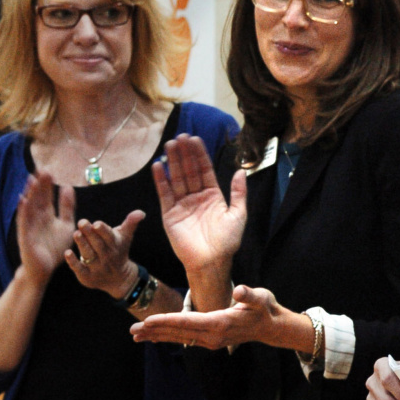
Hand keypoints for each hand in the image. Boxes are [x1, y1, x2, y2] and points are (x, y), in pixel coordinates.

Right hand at [16, 171, 75, 286]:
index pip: (46, 196)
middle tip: (41, 168)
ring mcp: (29, 225)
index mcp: (47, 214)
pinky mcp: (25, 235)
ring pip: (29, 206)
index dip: (47, 184)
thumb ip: (67, 207)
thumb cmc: (55, 247)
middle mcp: (37, 217)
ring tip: (31, 179)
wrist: (44, 268)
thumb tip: (68, 187)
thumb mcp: (66, 225)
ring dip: (30, 193)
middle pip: (37, 198)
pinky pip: (23, 221)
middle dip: (39, 184)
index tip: (49, 169)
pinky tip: (23, 200)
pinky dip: (23, 210)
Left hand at [64, 212, 143, 298]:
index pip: (109, 237)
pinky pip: (79, 269)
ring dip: (82, 244)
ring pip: (89, 255)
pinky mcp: (87, 276)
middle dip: (90, 233)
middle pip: (98, 244)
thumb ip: (131, 223)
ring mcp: (97, 267)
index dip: (103, 230)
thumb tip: (141, 212)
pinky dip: (73, 262)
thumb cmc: (118, 250)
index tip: (96, 223)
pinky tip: (67, 253)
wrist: (118, 278)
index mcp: (115, 244)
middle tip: (81, 222)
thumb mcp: (125, 237)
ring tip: (76, 233)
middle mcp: (107, 256)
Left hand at [131, 285, 302, 349]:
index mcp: (220, 323)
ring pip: (179, 338)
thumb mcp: (261, 297)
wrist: (271, 327)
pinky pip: (185, 338)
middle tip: (132, 330)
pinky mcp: (210, 340)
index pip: (187, 322)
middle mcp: (212, 335)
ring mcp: (210, 340)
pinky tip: (155, 336)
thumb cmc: (265, 308)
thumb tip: (239, 291)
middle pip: (178, 332)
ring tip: (136, 335)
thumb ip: (249, 294)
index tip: (148, 321)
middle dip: (154, 331)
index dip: (166, 321)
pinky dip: (168, 337)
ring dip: (157, 336)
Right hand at [153, 135, 246, 271]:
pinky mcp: (169, 214)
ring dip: (173, 162)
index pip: (205, 170)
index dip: (200, 155)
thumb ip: (238, 193)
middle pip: (189, 171)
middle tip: (181, 137)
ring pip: (177, 179)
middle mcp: (196, 197)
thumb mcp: (238, 214)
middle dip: (185, 154)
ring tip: (169, 145)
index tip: (195, 139)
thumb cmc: (227, 241)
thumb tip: (240, 171)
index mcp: (213, 196)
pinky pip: (165, 194)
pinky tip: (159, 166)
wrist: (212, 262)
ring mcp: (182, 205)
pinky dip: (161, 180)